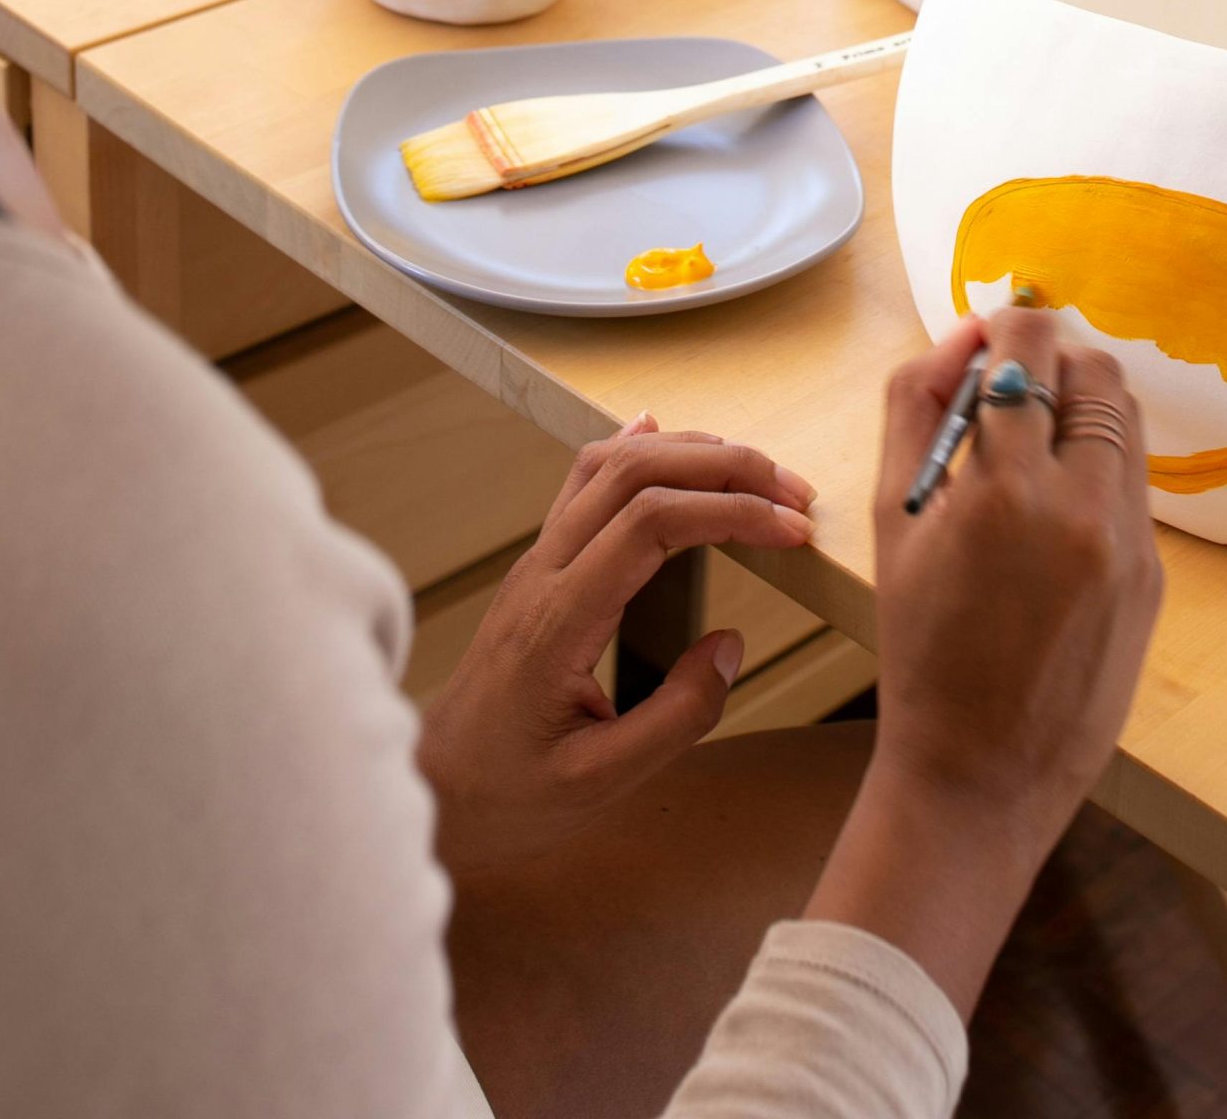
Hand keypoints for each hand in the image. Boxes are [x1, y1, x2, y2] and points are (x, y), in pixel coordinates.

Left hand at [419, 414, 815, 884]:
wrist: (431, 790)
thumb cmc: (507, 795)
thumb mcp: (600, 784)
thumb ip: (676, 718)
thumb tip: (730, 645)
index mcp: (559, 620)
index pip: (651, 523)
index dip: (730, 512)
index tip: (791, 531)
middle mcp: (543, 571)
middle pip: (635, 472)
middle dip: (726, 467)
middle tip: (794, 494)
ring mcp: (536, 561)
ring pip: (610, 464)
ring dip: (689, 452)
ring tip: (756, 474)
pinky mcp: (539, 566)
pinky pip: (583, 481)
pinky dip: (633, 447)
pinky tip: (660, 431)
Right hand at [808, 306, 1160, 1016]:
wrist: (981, 772)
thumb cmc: (920, 647)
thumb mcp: (892, 520)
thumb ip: (917, 408)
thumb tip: (961, 336)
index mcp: (1005, 492)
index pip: (1029, 352)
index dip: (1008, 326)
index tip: (990, 333)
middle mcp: (1083, 508)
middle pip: (1097, 372)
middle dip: (1055, 359)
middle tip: (1012, 382)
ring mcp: (1130, 544)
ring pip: (1127, 422)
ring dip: (1083, 404)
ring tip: (1032, 439)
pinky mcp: (1154, 575)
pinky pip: (1134, 484)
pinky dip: (1100, 464)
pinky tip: (1054, 502)